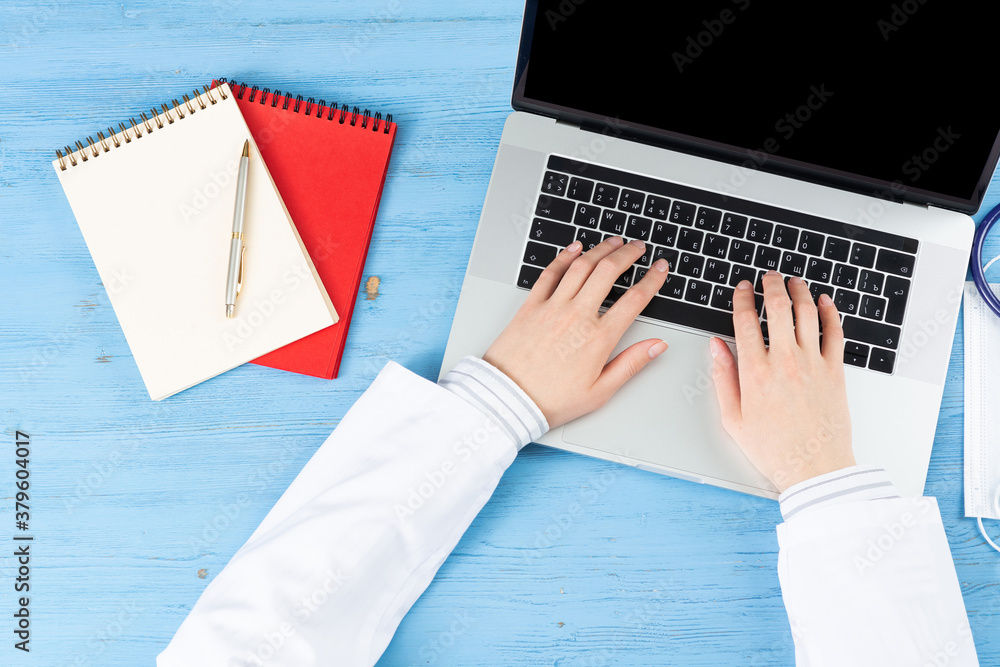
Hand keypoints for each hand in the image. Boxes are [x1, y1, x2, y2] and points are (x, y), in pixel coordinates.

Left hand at [483, 237, 669, 427]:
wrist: (508, 399)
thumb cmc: (551, 399)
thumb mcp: (600, 391)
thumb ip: (631, 364)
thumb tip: (657, 346)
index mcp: (598, 338)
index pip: (634, 299)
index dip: (652, 280)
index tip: (660, 268)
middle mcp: (577, 316)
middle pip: (608, 272)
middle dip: (628, 254)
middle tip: (638, 247)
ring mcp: (553, 307)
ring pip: (581, 266)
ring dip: (600, 250)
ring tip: (613, 242)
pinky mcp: (531, 306)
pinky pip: (550, 273)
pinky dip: (564, 257)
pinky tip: (574, 249)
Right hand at [710, 272, 854, 492]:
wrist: (813, 468)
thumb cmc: (773, 449)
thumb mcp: (733, 418)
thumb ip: (723, 378)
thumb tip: (716, 347)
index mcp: (755, 372)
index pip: (745, 321)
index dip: (742, 299)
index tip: (742, 289)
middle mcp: (784, 361)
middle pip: (778, 308)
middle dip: (772, 286)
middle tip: (769, 277)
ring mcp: (813, 364)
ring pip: (807, 313)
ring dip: (800, 292)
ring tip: (794, 282)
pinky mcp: (834, 371)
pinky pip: (835, 332)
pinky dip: (830, 312)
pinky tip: (824, 302)